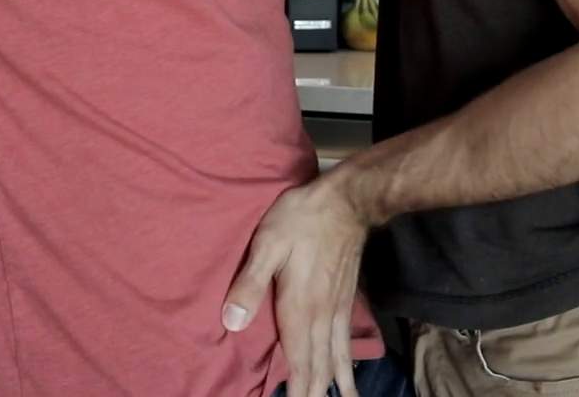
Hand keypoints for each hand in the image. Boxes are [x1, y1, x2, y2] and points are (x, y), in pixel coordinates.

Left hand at [223, 176, 366, 396]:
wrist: (347, 201)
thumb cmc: (301, 218)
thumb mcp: (267, 244)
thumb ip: (249, 284)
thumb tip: (231, 322)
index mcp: (299, 308)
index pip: (298, 363)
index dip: (295, 391)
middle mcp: (321, 316)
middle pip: (318, 368)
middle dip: (313, 394)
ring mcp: (336, 310)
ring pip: (335, 359)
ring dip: (333, 385)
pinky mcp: (345, 300)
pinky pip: (345, 342)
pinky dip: (346, 364)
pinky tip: (347, 374)